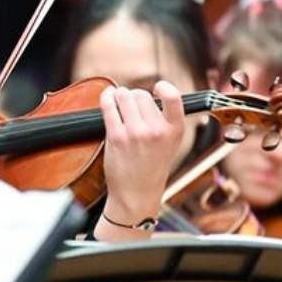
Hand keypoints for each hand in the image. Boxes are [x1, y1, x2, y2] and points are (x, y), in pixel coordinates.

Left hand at [99, 81, 183, 231]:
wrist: (136, 195)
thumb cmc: (151, 167)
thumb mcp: (170, 144)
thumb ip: (165, 120)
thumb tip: (150, 93)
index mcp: (175, 131)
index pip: (174, 97)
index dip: (164, 87)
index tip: (157, 88)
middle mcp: (157, 131)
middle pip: (142, 95)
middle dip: (134, 96)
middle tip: (131, 106)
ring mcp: (136, 134)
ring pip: (124, 96)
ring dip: (119, 95)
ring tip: (118, 101)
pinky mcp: (116, 137)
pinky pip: (108, 106)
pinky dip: (106, 97)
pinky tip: (107, 97)